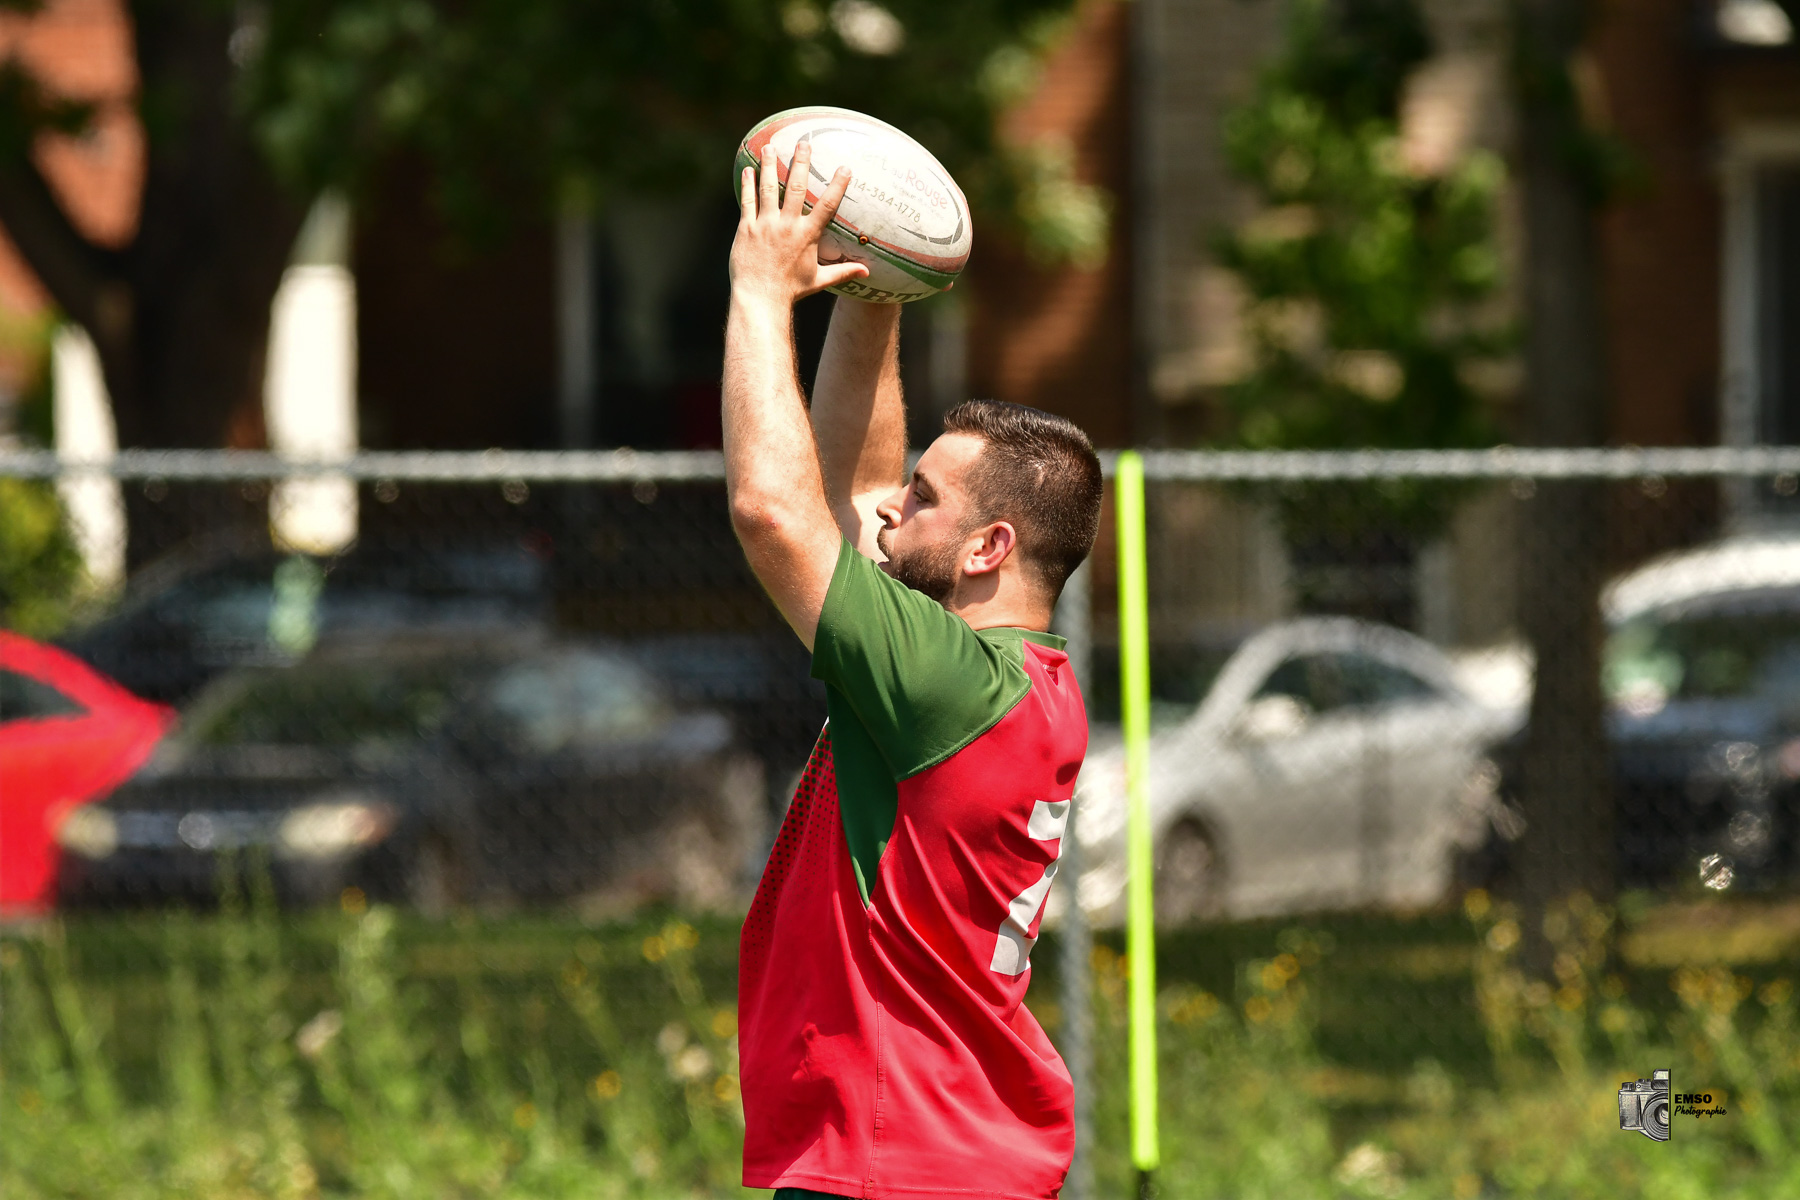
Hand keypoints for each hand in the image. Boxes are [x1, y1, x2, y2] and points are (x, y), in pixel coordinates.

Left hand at [730, 139, 868, 305]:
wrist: (760, 299)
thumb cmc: (790, 291)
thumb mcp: (819, 280)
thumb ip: (843, 272)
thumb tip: (867, 272)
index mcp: (807, 236)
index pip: (827, 206)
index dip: (837, 185)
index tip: (845, 168)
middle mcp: (787, 226)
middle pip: (797, 188)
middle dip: (801, 163)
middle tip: (804, 143)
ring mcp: (766, 225)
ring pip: (769, 188)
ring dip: (771, 165)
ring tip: (771, 146)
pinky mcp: (747, 229)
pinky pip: (748, 201)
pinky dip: (748, 184)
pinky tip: (749, 169)